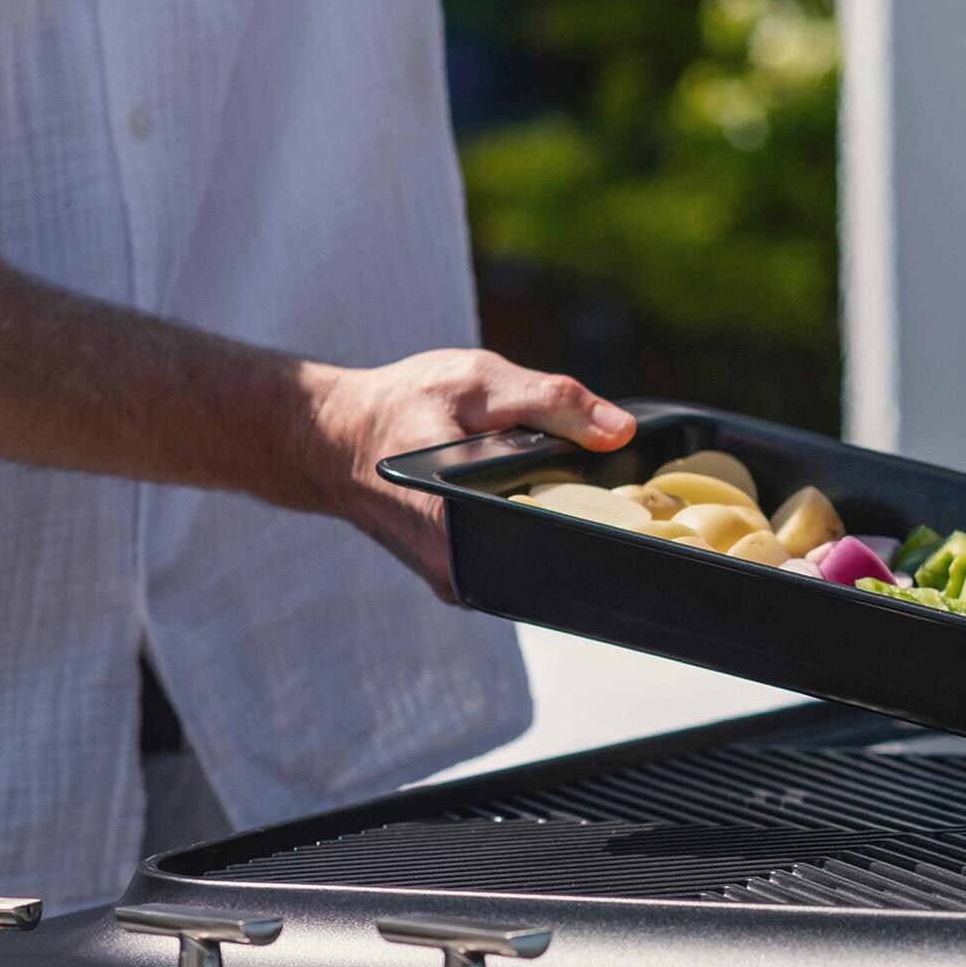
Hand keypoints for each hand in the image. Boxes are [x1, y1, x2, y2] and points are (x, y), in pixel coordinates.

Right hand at [304, 349, 635, 599]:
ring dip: (562, 525)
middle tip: (604, 483)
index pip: (561, 541)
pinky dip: (534, 528)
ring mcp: (459, 582)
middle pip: (555, 557)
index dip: (606, 517)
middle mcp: (459, 571)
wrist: (332, 436)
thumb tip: (620, 431)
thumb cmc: (399, 404)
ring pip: (538, 562)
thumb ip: (552, 402)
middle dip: (587, 518)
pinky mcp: (460, 579)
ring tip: (576, 489)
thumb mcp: (479, 384)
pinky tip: (540, 499)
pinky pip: (516, 560)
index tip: (633, 497)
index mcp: (462, 527)